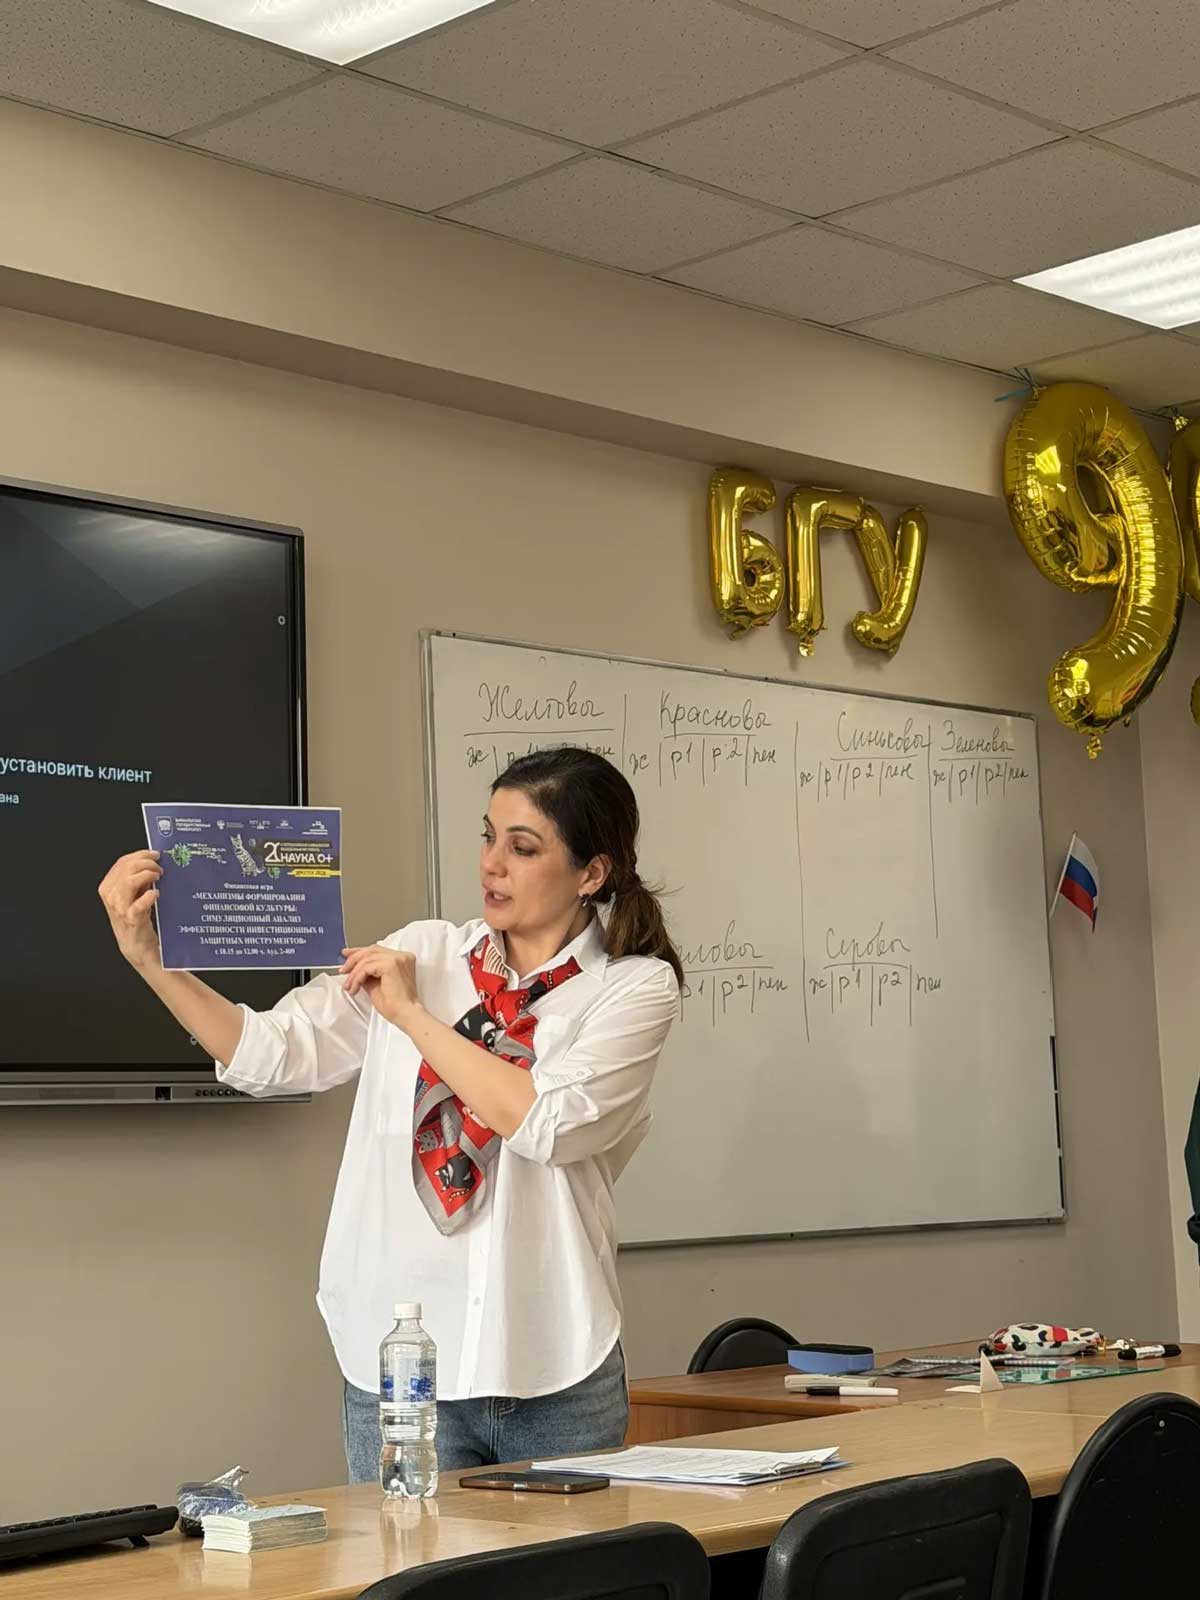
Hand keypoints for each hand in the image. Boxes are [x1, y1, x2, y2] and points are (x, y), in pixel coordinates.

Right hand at [98, 850, 163, 971]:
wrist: (136, 946)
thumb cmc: (136, 917)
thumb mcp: (133, 894)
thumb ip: (138, 879)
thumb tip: (151, 861)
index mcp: (108, 887)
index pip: (121, 862)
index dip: (140, 855)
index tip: (155, 854)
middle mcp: (110, 896)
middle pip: (126, 868)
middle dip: (146, 863)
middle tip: (159, 868)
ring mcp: (119, 908)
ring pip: (129, 881)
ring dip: (147, 875)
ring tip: (158, 878)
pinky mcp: (132, 919)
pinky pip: (139, 903)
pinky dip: (150, 896)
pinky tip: (156, 894)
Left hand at [340, 945, 422, 1031]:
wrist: (406, 1014)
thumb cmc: (396, 1005)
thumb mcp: (376, 985)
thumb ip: (367, 974)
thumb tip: (354, 969)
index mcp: (402, 959)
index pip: (377, 950)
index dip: (359, 952)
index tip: (347, 955)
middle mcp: (402, 956)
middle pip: (371, 950)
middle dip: (353, 959)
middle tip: (343, 970)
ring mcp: (398, 959)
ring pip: (367, 958)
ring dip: (354, 973)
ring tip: (349, 986)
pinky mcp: (391, 965)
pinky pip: (367, 967)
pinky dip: (357, 977)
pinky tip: (355, 987)